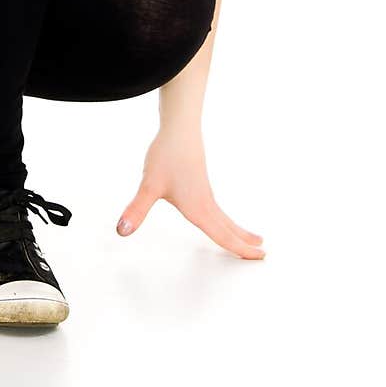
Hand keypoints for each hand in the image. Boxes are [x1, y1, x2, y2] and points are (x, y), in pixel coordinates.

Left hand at [116, 129, 264, 259]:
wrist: (179, 129)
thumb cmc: (167, 155)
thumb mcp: (149, 185)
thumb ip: (136, 210)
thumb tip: (122, 230)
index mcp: (198, 209)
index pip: (222, 236)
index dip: (240, 249)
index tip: (260, 257)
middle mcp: (205, 203)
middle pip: (229, 228)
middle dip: (244, 243)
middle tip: (263, 254)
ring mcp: (204, 193)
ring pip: (225, 218)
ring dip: (238, 231)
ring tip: (254, 238)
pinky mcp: (200, 183)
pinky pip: (218, 209)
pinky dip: (227, 219)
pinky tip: (221, 218)